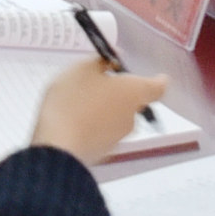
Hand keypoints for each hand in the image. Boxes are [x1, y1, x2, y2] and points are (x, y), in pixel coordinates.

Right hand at [32, 57, 171, 164]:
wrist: (56, 148)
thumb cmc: (73, 101)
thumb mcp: (82, 70)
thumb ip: (101, 61)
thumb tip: (115, 61)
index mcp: (134, 93)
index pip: (157, 88)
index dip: (157, 81)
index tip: (156, 77)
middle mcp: (132, 118)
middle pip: (134, 103)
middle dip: (121, 94)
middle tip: (100, 85)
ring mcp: (118, 140)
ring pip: (117, 119)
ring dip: (106, 111)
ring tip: (80, 104)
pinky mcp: (102, 154)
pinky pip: (102, 134)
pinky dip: (93, 127)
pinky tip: (73, 123)